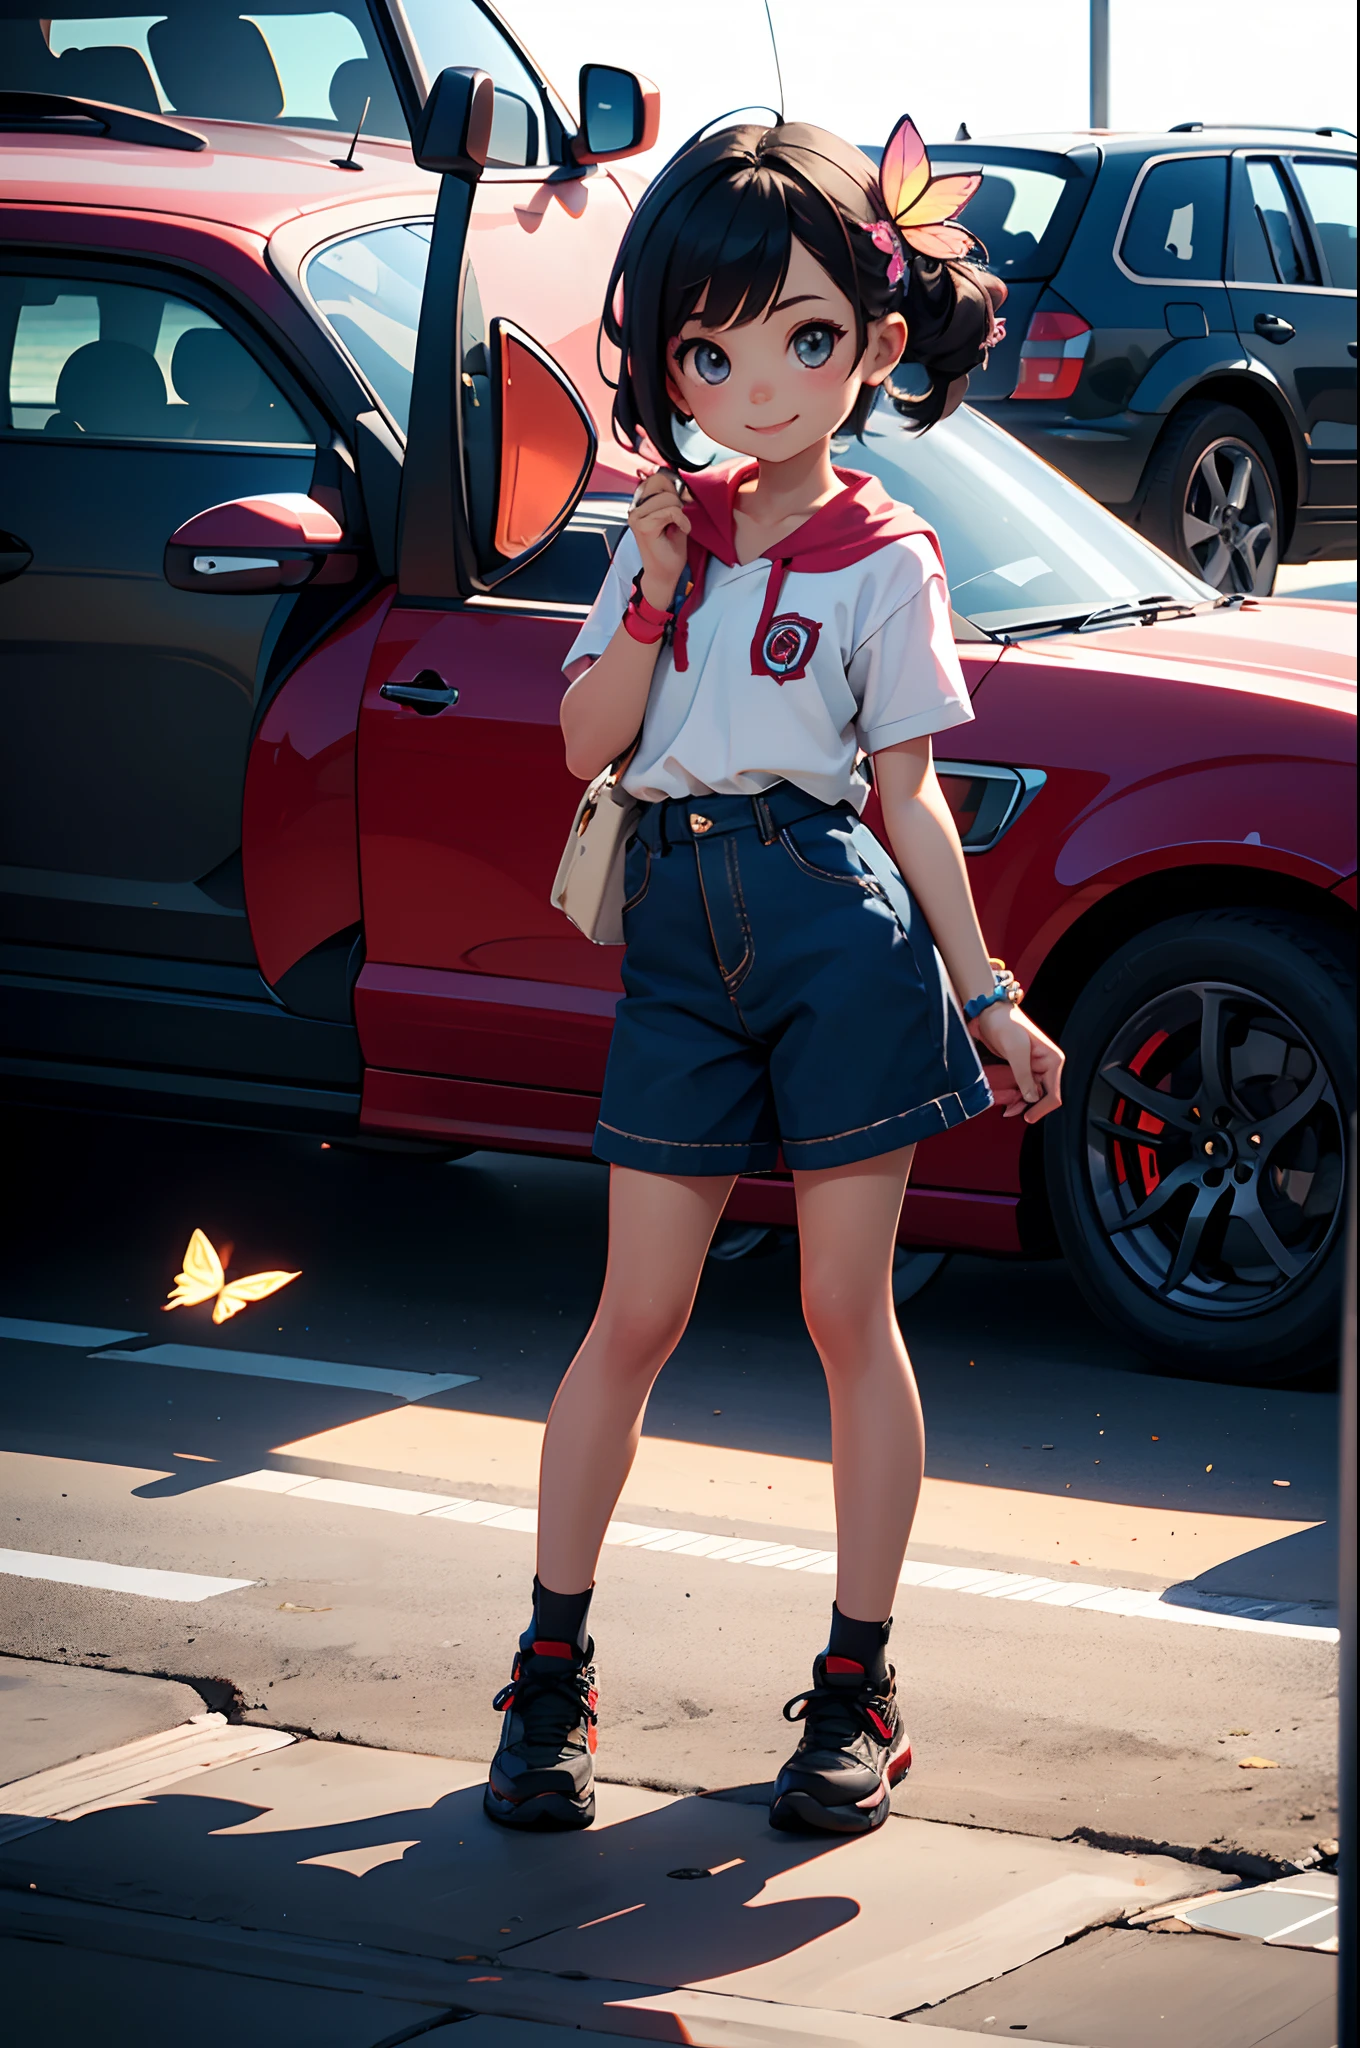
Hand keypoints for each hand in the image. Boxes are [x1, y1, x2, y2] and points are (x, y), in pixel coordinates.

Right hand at [628, 470, 689, 608]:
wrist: (664, 575)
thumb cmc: (668, 550)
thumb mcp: (673, 517)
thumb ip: (672, 499)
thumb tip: (680, 484)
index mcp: (640, 504)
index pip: (656, 478)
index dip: (674, 485)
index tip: (684, 500)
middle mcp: (635, 509)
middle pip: (660, 483)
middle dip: (677, 497)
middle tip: (681, 515)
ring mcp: (637, 517)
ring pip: (668, 498)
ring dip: (680, 513)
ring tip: (678, 527)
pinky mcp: (643, 526)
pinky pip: (671, 511)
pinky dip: (682, 521)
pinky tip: (681, 531)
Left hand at [971, 1003, 1063, 1121]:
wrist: (990, 1013)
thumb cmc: (1005, 1024)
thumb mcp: (1015, 1051)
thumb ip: (1024, 1076)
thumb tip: (1032, 1098)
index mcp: (1053, 1060)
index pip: (1054, 1093)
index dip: (1042, 1108)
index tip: (1028, 1117)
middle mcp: (1047, 1066)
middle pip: (1043, 1096)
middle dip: (1030, 1107)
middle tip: (1011, 1112)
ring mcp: (1035, 1068)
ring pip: (1033, 1095)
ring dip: (1021, 1103)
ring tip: (1007, 1109)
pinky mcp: (1022, 1069)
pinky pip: (1023, 1088)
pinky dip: (1016, 1096)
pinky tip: (1007, 1101)